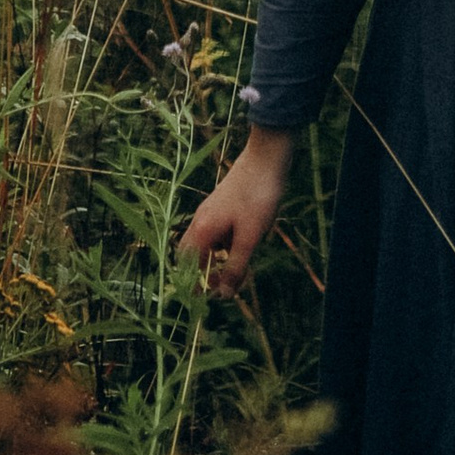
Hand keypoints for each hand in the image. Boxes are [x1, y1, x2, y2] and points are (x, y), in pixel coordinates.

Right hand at [178, 125, 293, 295]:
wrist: (267, 156)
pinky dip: (226, 244)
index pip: (187, 266)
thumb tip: (224, 295)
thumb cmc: (258, 197)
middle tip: (224, 285)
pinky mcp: (222, 204)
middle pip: (191, 255)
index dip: (196, 285)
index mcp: (202, 230)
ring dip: (217, 259)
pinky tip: (246, 243)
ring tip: (241, 266)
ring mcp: (211, 210)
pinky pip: (217, 232)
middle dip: (204, 273)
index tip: (213, 298)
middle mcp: (201, 220)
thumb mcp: (250, 237)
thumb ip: (236, 267)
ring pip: (206, 243)